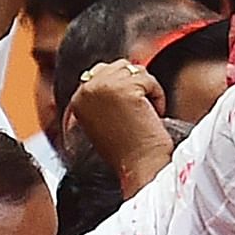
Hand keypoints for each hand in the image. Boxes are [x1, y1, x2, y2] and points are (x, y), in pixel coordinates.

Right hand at [67, 59, 172, 193]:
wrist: (141, 167)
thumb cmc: (131, 152)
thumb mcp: (108, 121)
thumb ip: (105, 97)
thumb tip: (125, 69)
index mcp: (77, 101)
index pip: (100, 73)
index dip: (124, 86)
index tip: (134, 107)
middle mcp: (85, 91)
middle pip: (118, 67)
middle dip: (137, 85)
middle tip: (142, 113)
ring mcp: (102, 88)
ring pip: (134, 70)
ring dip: (148, 91)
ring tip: (147, 116)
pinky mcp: (123, 89)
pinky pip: (148, 79)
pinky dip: (158, 96)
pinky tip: (153, 116)